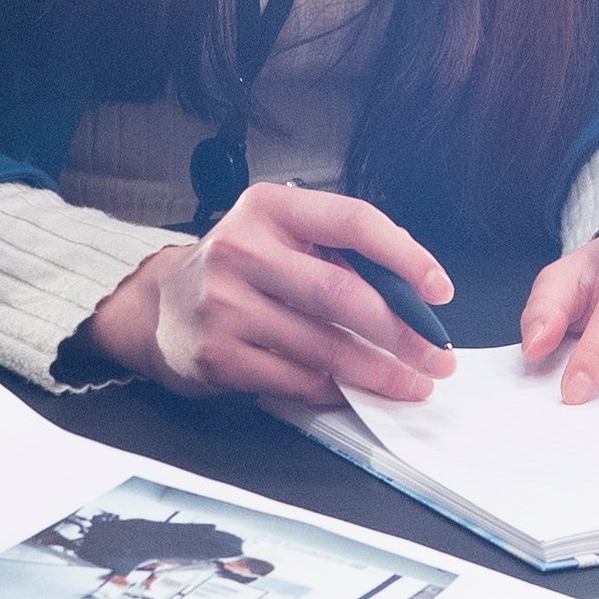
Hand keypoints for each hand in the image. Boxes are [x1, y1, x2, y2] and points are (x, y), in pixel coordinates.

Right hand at [86, 183, 453, 408]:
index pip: (353, 221)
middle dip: (402, 332)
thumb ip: (336, 251)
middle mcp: (243, 250)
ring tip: (412, 382)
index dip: (405, 256)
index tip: (439, 290)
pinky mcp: (219, 356)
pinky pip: (296, 379)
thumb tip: (412, 293)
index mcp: (269, 208)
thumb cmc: (239, 270)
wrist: (159, 308)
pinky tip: (355, 391)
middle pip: (343, 294)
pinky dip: (335, 389)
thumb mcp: (279, 235)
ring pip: (325, 346)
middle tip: (437, 355)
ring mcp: (226, 306)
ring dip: (379, 372)